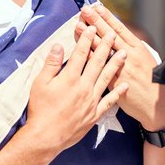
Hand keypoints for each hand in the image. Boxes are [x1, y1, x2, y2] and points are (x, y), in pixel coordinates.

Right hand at [24, 27, 127, 152]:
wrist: (46, 137)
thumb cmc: (40, 110)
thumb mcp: (40, 84)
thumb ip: (51, 64)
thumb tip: (58, 46)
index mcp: (70, 78)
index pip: (80, 54)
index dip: (87, 39)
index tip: (92, 28)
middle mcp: (83, 87)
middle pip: (97, 63)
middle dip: (105, 46)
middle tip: (112, 35)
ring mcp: (91, 101)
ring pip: (107, 79)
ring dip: (116, 65)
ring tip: (124, 54)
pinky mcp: (94, 114)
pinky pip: (109, 102)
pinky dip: (118, 93)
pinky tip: (125, 85)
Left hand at [77, 4, 164, 130]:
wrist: (157, 105)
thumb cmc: (152, 82)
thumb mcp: (146, 60)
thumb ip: (132, 48)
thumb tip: (119, 36)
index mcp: (138, 48)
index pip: (120, 28)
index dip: (108, 17)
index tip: (97, 6)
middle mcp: (131, 56)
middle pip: (109, 34)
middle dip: (96, 21)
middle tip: (84, 9)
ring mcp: (123, 69)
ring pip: (103, 49)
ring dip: (89, 37)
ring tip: (78, 26)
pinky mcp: (116, 82)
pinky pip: (100, 68)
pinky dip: (90, 59)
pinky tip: (80, 52)